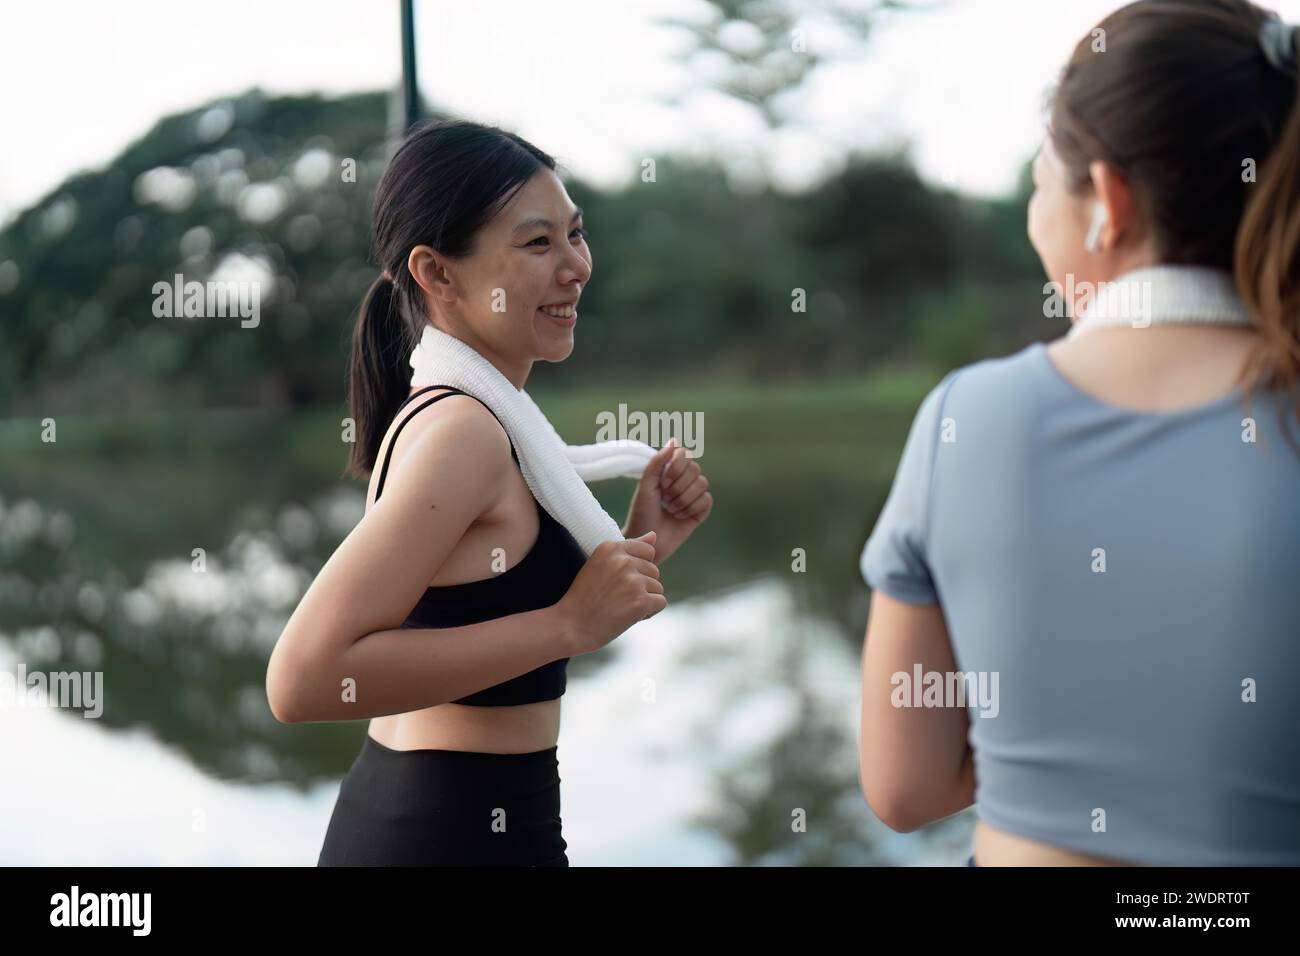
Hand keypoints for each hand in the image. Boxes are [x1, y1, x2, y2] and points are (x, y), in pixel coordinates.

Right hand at [556, 532, 666, 655]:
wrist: (572, 626)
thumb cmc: (585, 597)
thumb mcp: (601, 564)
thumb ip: (629, 548)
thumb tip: (655, 534)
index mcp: (610, 547)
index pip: (647, 550)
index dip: (639, 568)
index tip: (620, 581)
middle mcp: (623, 560)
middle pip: (654, 570)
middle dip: (642, 585)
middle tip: (618, 598)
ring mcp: (633, 580)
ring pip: (657, 587)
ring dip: (645, 599)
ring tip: (621, 607)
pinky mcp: (641, 600)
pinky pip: (660, 602)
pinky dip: (649, 612)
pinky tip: (629, 616)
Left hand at [622, 438, 712, 562]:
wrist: (646, 539)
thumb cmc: (641, 512)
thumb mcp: (646, 484)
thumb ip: (659, 461)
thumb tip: (674, 440)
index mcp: (669, 471)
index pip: (684, 455)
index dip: (676, 467)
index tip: (663, 483)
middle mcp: (683, 481)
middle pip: (695, 468)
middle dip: (678, 486)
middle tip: (665, 499)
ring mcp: (693, 496)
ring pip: (702, 483)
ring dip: (684, 498)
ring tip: (671, 510)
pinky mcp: (701, 511)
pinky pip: (706, 500)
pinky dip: (692, 508)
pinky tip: (680, 517)